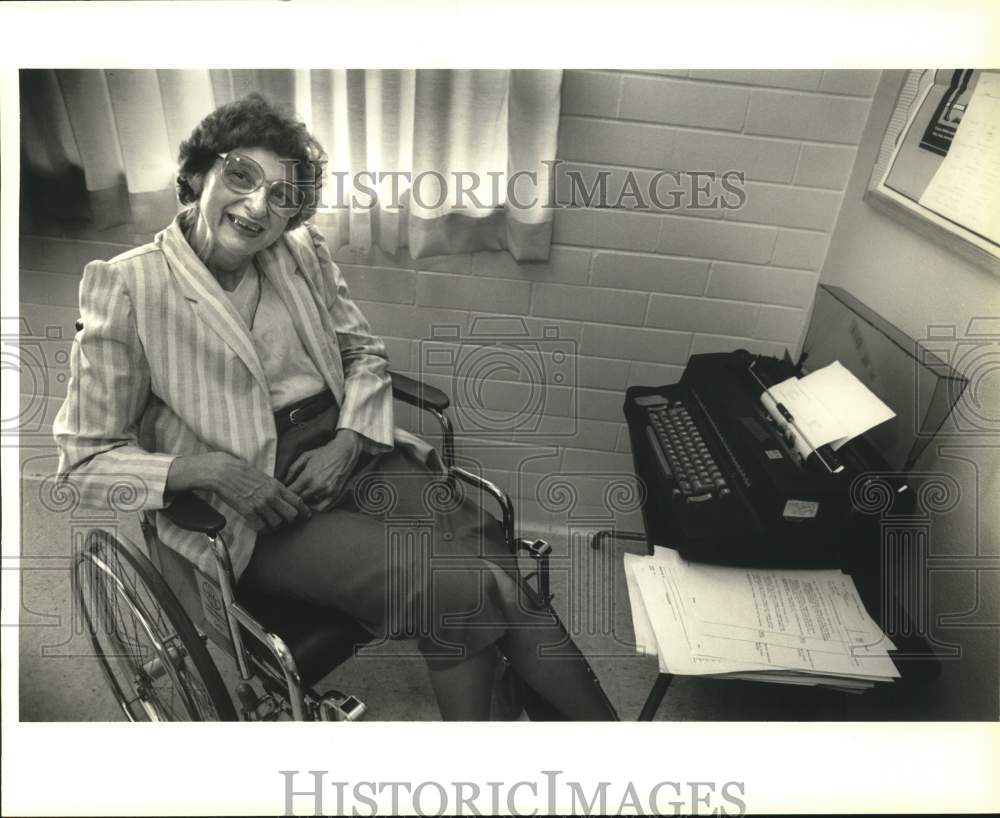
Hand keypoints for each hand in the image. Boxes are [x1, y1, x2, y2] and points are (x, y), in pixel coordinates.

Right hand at [168, 452, 310, 530]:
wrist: (224, 472)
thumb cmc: (242, 472)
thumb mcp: (264, 477)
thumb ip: (275, 487)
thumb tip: (283, 497)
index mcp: (277, 485)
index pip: (297, 500)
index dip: (304, 510)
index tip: (306, 516)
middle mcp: (272, 496)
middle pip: (291, 515)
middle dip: (290, 519)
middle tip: (285, 520)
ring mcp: (260, 505)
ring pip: (277, 523)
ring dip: (275, 526)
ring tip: (270, 523)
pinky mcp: (248, 512)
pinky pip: (261, 527)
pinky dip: (263, 529)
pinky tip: (261, 526)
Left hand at [285, 429, 363, 510]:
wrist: (344, 451)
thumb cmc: (324, 452)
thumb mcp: (305, 456)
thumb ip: (292, 469)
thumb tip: (284, 481)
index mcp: (307, 476)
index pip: (291, 492)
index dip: (286, 493)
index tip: (284, 492)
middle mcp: (317, 486)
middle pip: (299, 499)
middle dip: (294, 497)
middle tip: (292, 495)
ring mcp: (327, 491)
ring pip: (310, 504)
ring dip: (305, 502)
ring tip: (302, 497)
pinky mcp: (335, 494)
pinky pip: (323, 508)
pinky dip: (316, 507)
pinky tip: (313, 501)